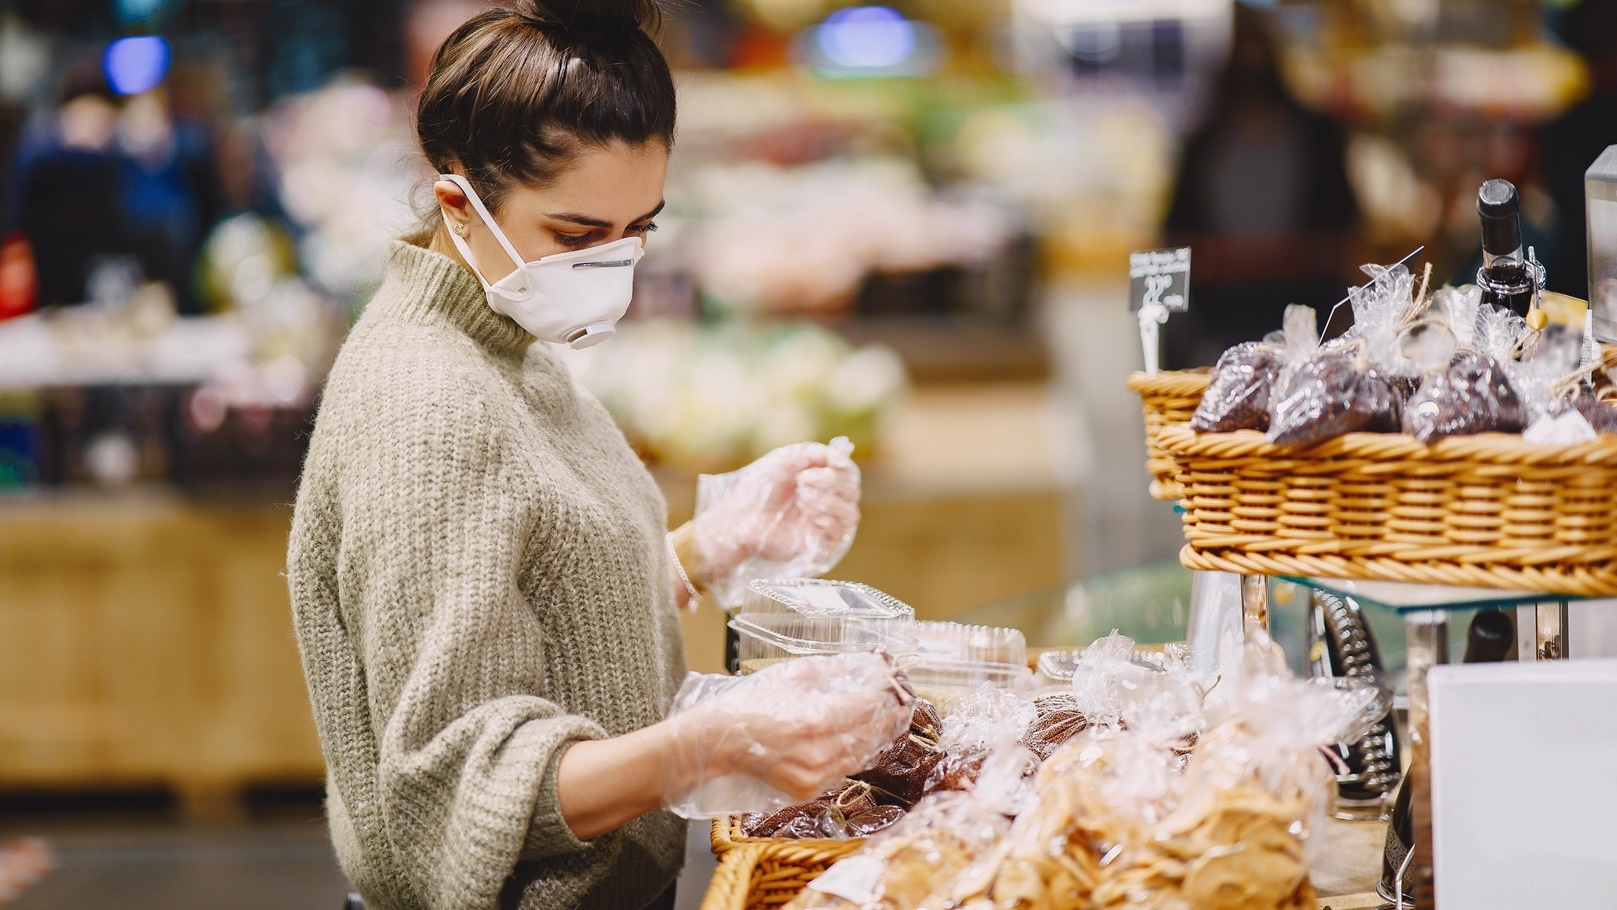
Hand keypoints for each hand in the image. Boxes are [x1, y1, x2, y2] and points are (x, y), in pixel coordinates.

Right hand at [663, 653, 912, 808]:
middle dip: (891, 716)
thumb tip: (866, 661)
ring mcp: (815, 776)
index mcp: (815, 720)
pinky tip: (868, 740)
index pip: (866, 706)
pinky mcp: (809, 791)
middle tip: (906, 702)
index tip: (897, 682)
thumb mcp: (792, 676)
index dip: (885, 693)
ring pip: (862, 755)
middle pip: (870, 733)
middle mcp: (819, 752)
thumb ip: (832, 669)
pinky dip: (859, 754)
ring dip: (881, 736)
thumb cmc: (753, 704)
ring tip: (894, 719)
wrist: (721, 741)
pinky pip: (845, 771)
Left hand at [690, 438, 860, 604]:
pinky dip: (827, 520)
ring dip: (830, 501)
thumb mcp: (785, 461)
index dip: (845, 466)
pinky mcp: (819, 545)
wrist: (739, 518)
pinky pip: (839, 534)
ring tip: (803, 498)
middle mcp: (828, 502)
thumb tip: (841, 454)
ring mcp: (824, 524)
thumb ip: (813, 454)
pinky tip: (808, 514)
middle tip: (804, 481)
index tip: (832, 461)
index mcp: (823, 482)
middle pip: (854, 491)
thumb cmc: (759, 489)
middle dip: (833, 481)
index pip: (849, 473)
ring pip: (851, 513)